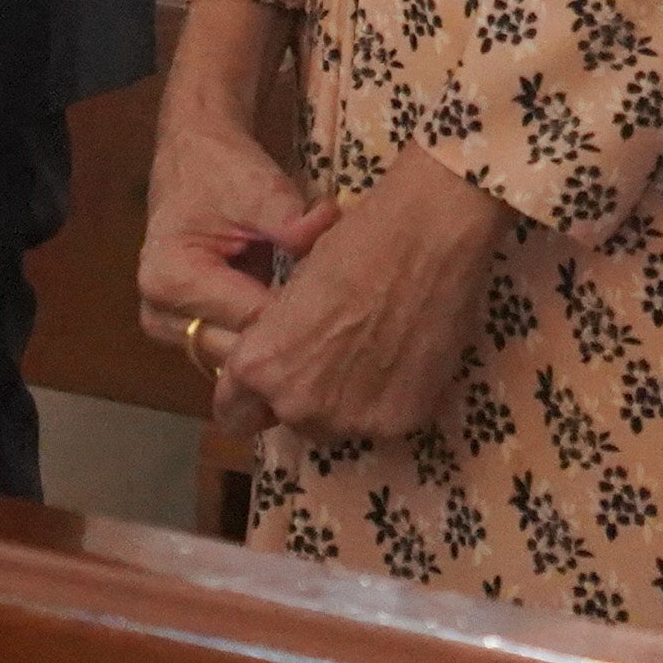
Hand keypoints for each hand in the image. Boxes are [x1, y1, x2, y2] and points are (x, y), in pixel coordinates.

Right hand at [133, 25, 339, 407]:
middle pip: (240, 351)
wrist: (192, 158)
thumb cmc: (223, 170)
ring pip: (238, 360)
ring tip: (325, 324)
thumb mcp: (261, 187)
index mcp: (170, 279)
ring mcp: (167, 328)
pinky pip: (233, 351)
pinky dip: (265, 340)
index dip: (302, 315)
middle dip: (291, 337)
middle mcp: (159, 314)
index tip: (349, 305)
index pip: (251, 320)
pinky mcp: (184, 332)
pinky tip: (301, 326)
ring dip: (279, 344)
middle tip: (345, 320)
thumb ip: (292, 219)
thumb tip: (325, 229)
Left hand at [213, 148, 511, 446]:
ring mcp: (352, 420)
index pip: (233, 413)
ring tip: (375, 352)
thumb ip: (279, 339)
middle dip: (306, 395)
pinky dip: (391, 397)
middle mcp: (299, 405)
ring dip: (348, 401)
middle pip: (291, 420)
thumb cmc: (356, 243)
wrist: (430, 237)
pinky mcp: (400, 422)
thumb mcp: (294, 289)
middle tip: (334, 356)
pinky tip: (405, 355)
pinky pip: (384, 420)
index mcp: (262, 367)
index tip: (271, 382)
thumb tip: (287, 355)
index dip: (250, 396)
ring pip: (339, 425)